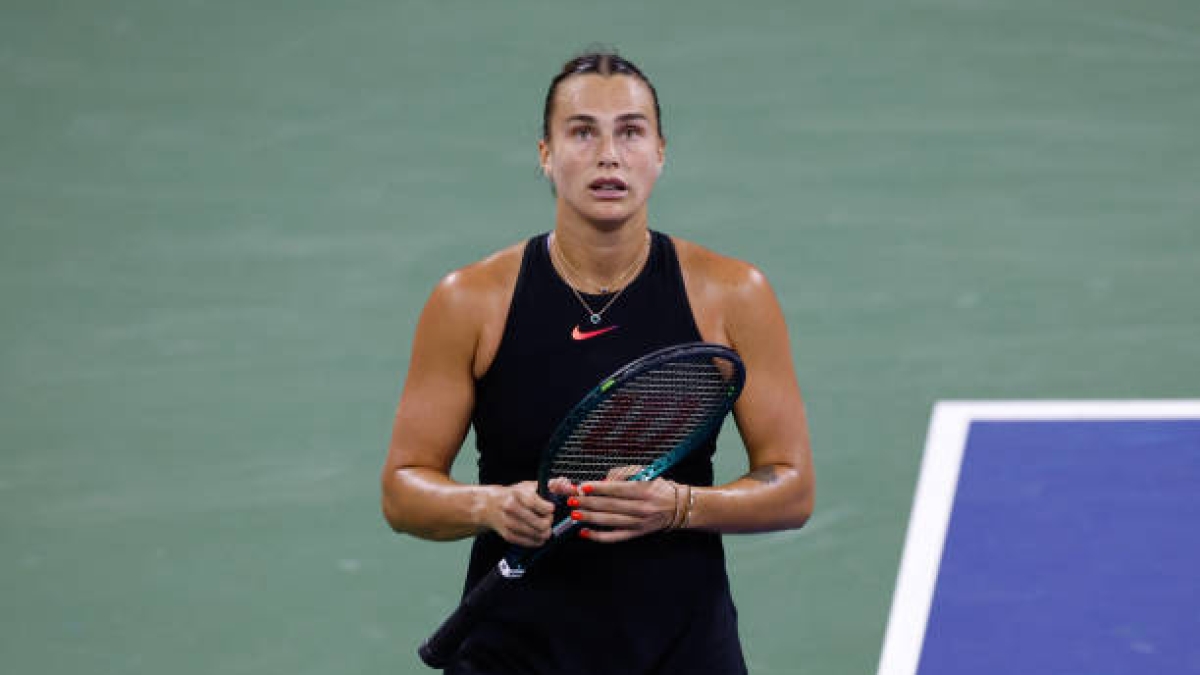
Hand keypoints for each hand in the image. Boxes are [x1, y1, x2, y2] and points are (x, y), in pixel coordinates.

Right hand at [484, 481, 556, 546]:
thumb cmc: (512, 495)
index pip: (536, 504)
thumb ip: (546, 485)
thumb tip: (563, 482)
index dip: (548, 508)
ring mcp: (509, 523)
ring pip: (536, 534)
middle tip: (549, 519)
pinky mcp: (508, 535)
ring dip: (545, 533)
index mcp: (517, 494)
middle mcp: (511, 509)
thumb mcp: (527, 486)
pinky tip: (539, 536)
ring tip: (546, 528)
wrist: (489, 506)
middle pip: (540, 523)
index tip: (551, 508)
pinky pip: (528, 542)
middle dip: (549, 522)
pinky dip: (537, 541)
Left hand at [563, 470, 681, 542]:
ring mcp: (638, 523)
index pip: (617, 489)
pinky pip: (615, 537)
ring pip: (609, 521)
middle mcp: (641, 507)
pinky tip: (584, 533)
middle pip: (610, 505)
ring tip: (574, 514)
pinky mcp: (636, 534)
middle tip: (572, 500)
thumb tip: (603, 481)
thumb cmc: (659, 487)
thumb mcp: (646, 473)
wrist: (679, 507)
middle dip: (588, 503)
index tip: (582, 487)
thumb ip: (624, 474)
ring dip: (590, 518)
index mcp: (644, 490)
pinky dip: (599, 536)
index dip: (598, 488)